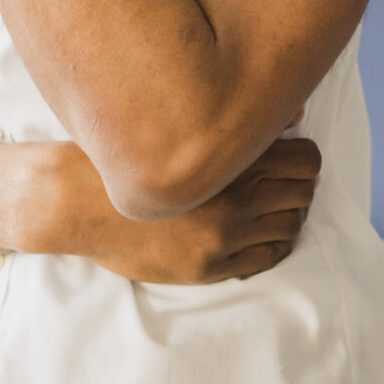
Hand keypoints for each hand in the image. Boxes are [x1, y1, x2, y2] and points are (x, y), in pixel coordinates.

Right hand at [21, 137, 320, 282]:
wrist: (77, 202)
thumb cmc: (127, 155)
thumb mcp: (181, 125)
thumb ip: (236, 121)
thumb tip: (295, 115)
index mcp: (229, 159)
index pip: (306, 160)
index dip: (305, 159)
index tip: (293, 159)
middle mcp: (234, 199)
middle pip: (304, 193)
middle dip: (300, 186)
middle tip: (285, 184)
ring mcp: (222, 238)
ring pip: (291, 226)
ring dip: (288, 215)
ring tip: (272, 209)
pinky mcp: (207, 268)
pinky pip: (265, 259)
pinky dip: (272, 244)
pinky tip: (259, 234)